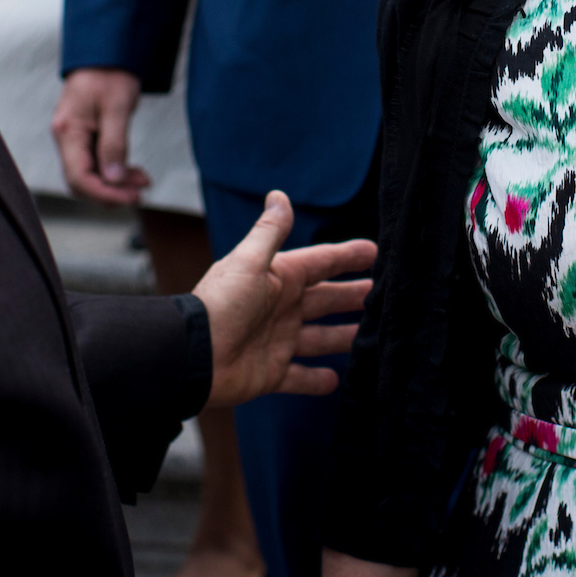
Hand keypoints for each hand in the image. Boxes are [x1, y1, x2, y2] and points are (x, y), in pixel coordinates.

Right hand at [52, 67, 150, 204]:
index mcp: (68, 130)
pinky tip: (134, 173)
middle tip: (139, 193)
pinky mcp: (85, 137)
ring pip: (90, 174)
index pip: (78, 177)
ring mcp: (74, 138)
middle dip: (110, 191)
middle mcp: (65, 138)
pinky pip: (96, 163)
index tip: (132, 197)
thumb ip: (114, 144)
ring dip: (115, 183)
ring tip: (143, 182)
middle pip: (81, 181)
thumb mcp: (117, 107)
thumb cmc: (110, 73)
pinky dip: (115, 171)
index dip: (104, 193)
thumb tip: (113, 179)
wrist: (106, 53)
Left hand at [194, 192, 375, 407]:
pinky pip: (299, 377)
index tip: (375, 251)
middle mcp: (282, 309)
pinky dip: (315, 381)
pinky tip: (334, 381)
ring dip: (343, 336)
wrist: (193, 355)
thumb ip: (269, 232)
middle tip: (381, 294)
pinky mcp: (271, 373)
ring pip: (320, 338)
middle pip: (326, 300)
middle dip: (353, 296)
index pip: (321, 263)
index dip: (347, 257)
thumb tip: (279, 195)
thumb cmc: (220, 305)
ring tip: (370, 336)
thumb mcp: (249, 262)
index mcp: (279, 279)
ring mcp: (278, 341)